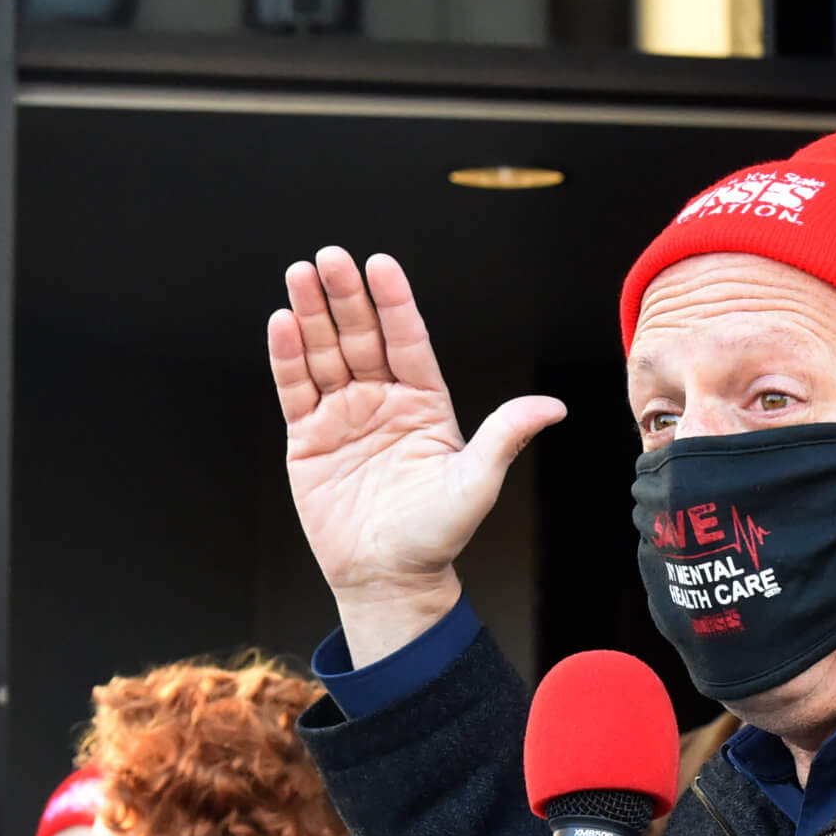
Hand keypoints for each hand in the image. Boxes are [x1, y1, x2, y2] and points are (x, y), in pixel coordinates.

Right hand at [268, 247, 565, 664]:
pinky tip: (282, 322)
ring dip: (311, 314)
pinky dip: (287, 357)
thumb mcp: (476, 482)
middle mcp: (382, 400)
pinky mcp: (308, 438)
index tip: (381, 265)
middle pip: (361, 336)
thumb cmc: (437, 534)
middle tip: (331, 258)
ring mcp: (343, 415)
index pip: (407, 340)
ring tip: (299, 274)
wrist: (389, 578)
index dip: (394, 302)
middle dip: (345, 297)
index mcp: (425, 402)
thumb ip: (505, 436)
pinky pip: (296, 389)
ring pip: (324, 353)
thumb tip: (553, 407)